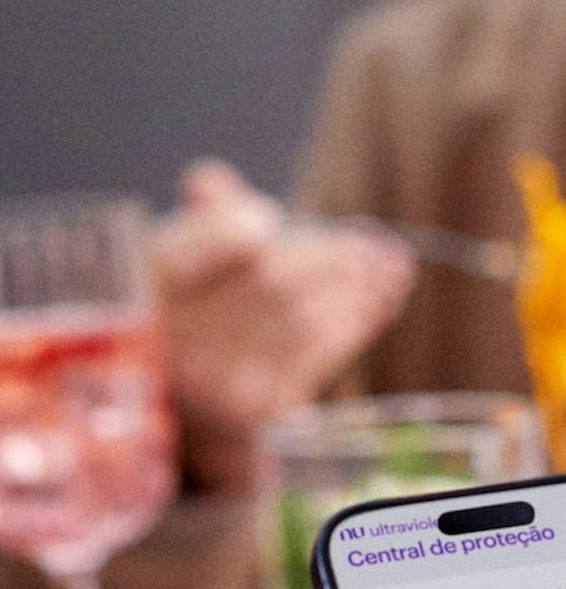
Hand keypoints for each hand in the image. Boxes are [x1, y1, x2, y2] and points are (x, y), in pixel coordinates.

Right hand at [149, 164, 413, 482]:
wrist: (192, 405)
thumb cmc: (200, 308)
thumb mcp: (189, 258)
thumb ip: (203, 215)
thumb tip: (209, 180)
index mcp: (151, 286)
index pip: (196, 250)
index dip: (237, 227)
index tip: (270, 215)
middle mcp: (178, 338)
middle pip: (268, 282)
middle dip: (330, 258)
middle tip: (375, 243)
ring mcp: (219, 379)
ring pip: (303, 320)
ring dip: (358, 290)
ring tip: (392, 267)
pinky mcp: (259, 408)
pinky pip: (320, 355)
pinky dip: (357, 322)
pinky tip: (380, 301)